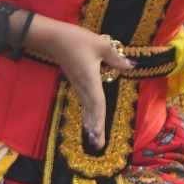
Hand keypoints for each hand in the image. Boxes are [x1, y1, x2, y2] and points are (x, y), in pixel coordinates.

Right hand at [37, 21, 132, 148]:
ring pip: (86, 107)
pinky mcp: (75, 81)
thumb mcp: (101, 45)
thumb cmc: (76, 39)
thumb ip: (116, 57)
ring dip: (90, 123)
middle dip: (95, 128)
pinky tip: (88, 121)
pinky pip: (83, 101)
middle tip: (98, 145)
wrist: (52, 37)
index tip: (98, 133)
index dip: (98, 119)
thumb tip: (130, 66)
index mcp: (90, 79)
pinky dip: (87, 113)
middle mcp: (83, 86)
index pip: (97, 102)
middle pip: (91, 110)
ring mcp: (78, 84)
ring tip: (94, 139)